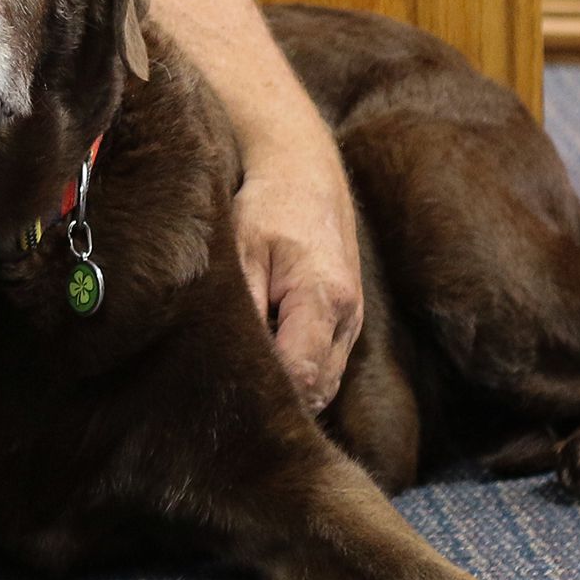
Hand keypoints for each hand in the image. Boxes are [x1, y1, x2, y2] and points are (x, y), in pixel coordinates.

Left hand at [233, 143, 363, 412]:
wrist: (305, 177)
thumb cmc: (268, 209)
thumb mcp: (243, 252)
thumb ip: (245, 309)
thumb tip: (235, 361)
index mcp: (322, 299)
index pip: (302, 374)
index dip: (267, 395)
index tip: (227, 396)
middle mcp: (347, 317)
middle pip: (318, 388)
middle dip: (279, 401)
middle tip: (228, 401)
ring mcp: (352, 321)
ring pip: (326, 383)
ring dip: (292, 391)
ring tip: (244, 386)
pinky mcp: (347, 320)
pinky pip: (327, 366)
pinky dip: (301, 375)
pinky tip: (266, 368)